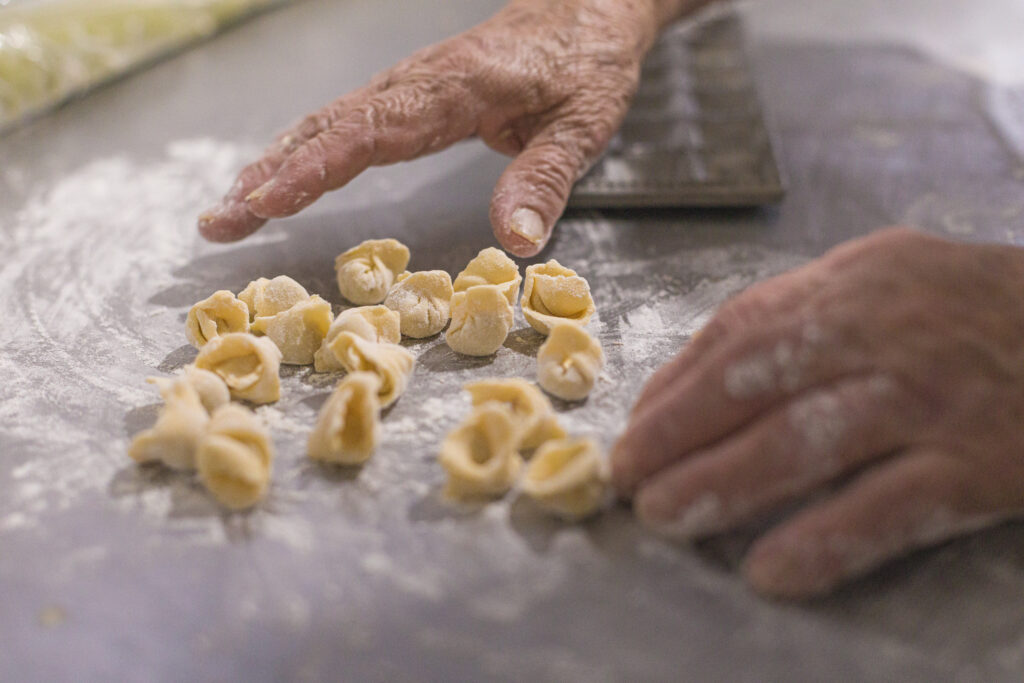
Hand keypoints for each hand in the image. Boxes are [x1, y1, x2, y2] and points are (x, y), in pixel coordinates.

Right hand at [199, 0, 700, 255]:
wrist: (589, 9)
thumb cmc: (587, 64)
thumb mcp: (583, 124)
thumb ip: (545, 179)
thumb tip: (514, 242)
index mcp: (454, 90)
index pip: (370, 130)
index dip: (315, 166)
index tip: (267, 199)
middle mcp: (418, 84)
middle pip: (328, 126)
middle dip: (269, 174)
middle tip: (219, 221)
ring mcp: (409, 86)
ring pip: (327, 121)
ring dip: (275, 163)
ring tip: (231, 207)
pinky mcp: (411, 94)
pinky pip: (345, 121)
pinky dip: (304, 150)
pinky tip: (281, 174)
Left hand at [612, 227, 1023, 597]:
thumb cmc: (974, 308)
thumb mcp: (885, 278)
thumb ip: (800, 314)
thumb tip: (699, 375)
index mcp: (852, 284)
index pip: (739, 330)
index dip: (676, 385)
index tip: (637, 428)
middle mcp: (882, 333)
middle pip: (755, 382)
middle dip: (678, 432)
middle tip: (628, 478)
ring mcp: (929, 398)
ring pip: (806, 440)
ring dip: (724, 482)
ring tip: (666, 517)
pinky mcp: (978, 463)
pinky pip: (890, 506)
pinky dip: (827, 540)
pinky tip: (772, 571)